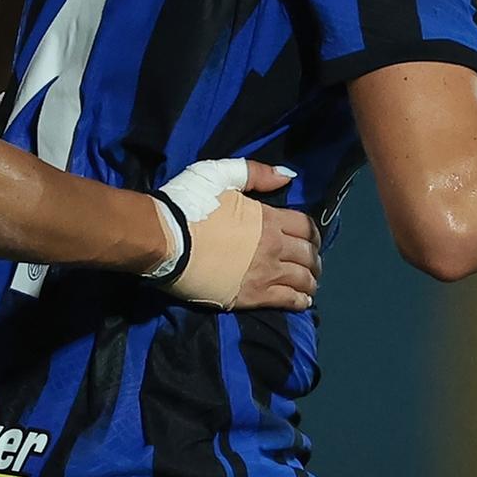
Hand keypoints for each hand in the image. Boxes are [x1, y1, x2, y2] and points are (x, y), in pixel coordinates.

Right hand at [160, 160, 319, 310]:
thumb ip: (255, 173)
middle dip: (314, 260)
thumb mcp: (220, 175)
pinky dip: (299, 302)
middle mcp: (273, 248)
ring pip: (302, 280)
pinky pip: (286, 301)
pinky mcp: (250, 297)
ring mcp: (264, 274)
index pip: (306, 227)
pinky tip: (302, 303)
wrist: (162, 239)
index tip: (311, 240)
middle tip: (312, 265)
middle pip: (308, 256)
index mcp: (269, 219)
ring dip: (310, 282)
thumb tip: (287, 176)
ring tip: (309, 285)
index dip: (313, 234)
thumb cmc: (187, 204)